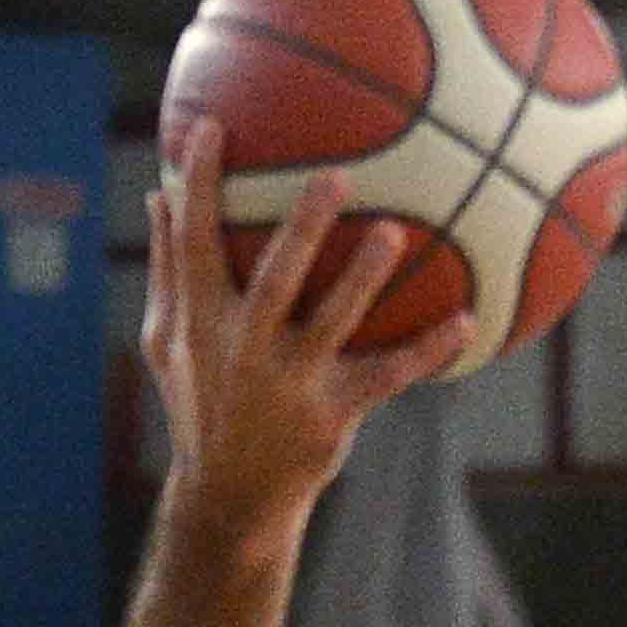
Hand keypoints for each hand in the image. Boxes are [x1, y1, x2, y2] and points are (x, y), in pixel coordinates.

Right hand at [143, 119, 469, 537]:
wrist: (229, 499)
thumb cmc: (201, 404)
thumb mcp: (169, 342)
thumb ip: (168, 269)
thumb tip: (158, 194)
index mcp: (200, 321)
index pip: (193, 243)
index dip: (197, 186)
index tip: (210, 127)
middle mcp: (243, 348)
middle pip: (274, 279)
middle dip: (301, 229)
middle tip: (335, 177)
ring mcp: (289, 384)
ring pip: (333, 323)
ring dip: (364, 279)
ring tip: (394, 235)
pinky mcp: (331, 417)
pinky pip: (389, 376)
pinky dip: (428, 350)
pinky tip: (468, 321)